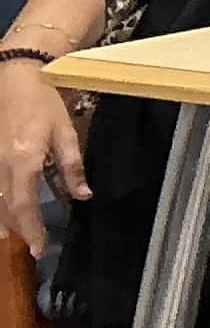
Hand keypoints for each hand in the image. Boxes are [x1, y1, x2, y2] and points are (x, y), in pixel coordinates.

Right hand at [0, 63, 83, 260]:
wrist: (14, 79)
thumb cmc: (43, 104)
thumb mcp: (65, 132)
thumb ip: (72, 166)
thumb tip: (83, 195)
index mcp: (23, 160)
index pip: (25, 205)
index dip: (32, 229)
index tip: (41, 249)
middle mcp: (0, 165)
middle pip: (6, 207)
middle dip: (19, 229)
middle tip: (33, 248)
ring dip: (5, 220)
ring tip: (16, 236)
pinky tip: (2, 212)